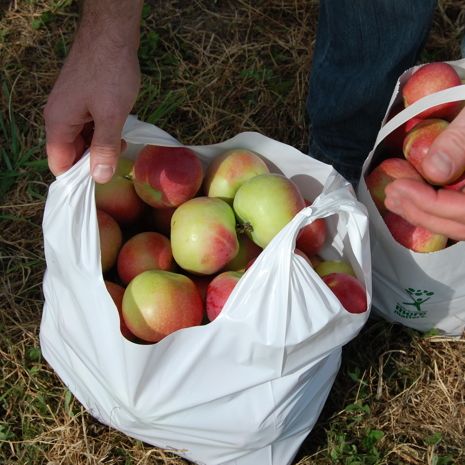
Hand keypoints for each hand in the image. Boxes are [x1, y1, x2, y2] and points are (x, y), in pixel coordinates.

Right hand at [44, 1, 141, 182]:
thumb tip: (100, 177)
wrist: (112, 33)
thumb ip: (105, 148)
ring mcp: (71, 108)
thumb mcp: (111, 116)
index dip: (77, 178)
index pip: (59, 163)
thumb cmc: (110, 73)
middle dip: (93, 161)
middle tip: (116, 162)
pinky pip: (89, 126)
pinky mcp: (83, 100)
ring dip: (100, 146)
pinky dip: (102, 132)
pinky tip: (118, 130)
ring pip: (82, 139)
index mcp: (58, 123)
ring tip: (120, 144)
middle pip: (71, 153)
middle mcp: (59, 117)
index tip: (99, 186)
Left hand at [385, 107, 464, 240]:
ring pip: (461, 226)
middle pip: (462, 225)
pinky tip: (411, 200)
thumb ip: (461, 141)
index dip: (431, 203)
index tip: (399, 187)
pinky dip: (436, 211)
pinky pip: (462, 217)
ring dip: (425, 215)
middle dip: (421, 212)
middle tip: (391, 194)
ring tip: (394, 199)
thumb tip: (435, 170)